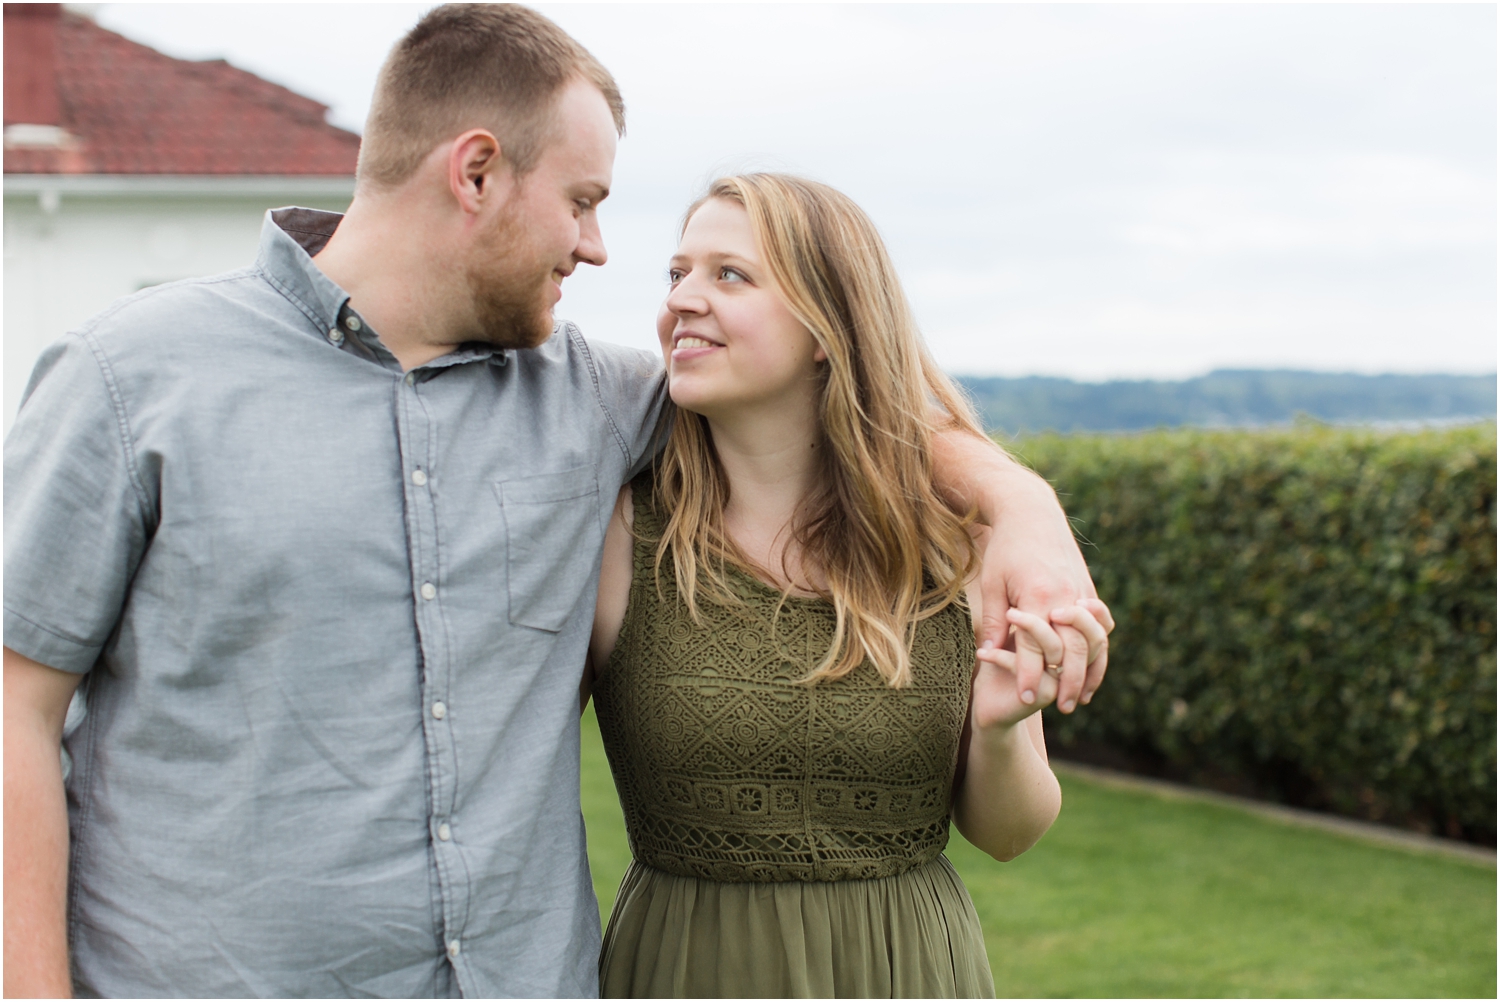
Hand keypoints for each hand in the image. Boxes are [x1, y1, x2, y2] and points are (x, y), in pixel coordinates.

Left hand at [975, 487, 1114, 713]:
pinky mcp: (1088, 590)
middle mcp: (1065, 597)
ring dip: (1088, 673)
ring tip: (1079, 699)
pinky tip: (1093, 673)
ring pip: (1093, 643)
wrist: (1031, 513)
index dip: (1032, 676)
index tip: (1026, 701)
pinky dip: (1100, 653)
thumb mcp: (992, 584)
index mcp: (1038, 596)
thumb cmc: (1004, 549)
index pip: (1037, 648)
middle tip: (1060, 709)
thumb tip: (989, 655)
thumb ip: (995, 622)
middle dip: (1067, 682)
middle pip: (1072, 650)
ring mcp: (1081, 593)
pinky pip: (1101, 629)